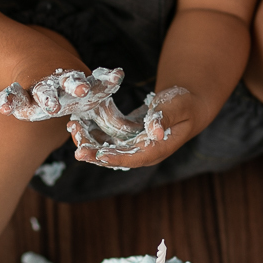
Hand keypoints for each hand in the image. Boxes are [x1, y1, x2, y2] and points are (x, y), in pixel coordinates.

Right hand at [0, 67, 124, 121]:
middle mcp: (63, 85)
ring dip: (47, 97)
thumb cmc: (68, 88)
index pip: (97, 82)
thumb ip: (103, 85)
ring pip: (43, 90)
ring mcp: (41, 89)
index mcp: (79, 85)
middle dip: (77, 87)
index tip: (118, 78)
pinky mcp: (21, 96)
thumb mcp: (88, 89)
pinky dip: (7, 100)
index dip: (106, 82)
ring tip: (52, 106)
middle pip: (70, 83)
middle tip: (84, 92)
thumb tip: (119, 74)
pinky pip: (12, 96)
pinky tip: (4, 108)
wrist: (37, 67)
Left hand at [67, 87, 194, 169]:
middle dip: (96, 154)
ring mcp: (135, 146)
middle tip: (77, 150)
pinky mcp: (129, 137)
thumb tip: (155, 132)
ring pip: (109, 149)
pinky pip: (109, 138)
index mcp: (157, 149)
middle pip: (117, 158)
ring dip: (91, 143)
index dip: (116, 157)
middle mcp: (144, 152)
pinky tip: (81, 124)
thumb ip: (165, 118)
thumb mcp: (178, 106)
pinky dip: (95, 133)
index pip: (134, 158)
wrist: (188, 104)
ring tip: (74, 131)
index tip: (98, 155)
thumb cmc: (186, 104)